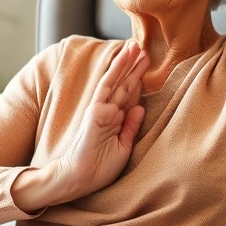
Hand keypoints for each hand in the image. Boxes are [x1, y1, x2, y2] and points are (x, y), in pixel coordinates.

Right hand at [11, 40, 148, 211]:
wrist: (79, 179)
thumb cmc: (98, 169)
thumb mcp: (123, 147)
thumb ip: (131, 127)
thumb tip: (139, 107)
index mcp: (115, 121)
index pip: (129, 96)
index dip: (138, 80)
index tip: (146, 65)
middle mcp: (108, 112)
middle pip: (125, 85)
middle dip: (135, 67)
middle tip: (145, 49)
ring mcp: (101, 109)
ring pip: (118, 81)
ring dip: (128, 63)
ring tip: (137, 46)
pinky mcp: (96, 111)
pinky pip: (107, 86)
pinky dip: (116, 70)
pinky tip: (124, 57)